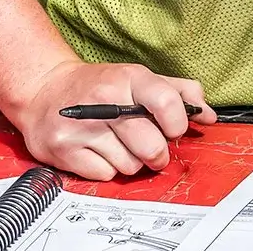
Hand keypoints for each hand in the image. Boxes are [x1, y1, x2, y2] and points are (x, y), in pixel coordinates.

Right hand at [8, 59, 214, 180]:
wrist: (43, 92)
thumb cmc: (97, 86)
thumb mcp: (137, 78)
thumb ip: (178, 92)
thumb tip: (208, 115)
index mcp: (128, 78)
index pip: (168, 103)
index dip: (178, 124)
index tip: (173, 128)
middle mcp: (105, 100)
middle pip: (152, 145)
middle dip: (157, 153)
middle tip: (149, 146)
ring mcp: (83, 127)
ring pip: (131, 165)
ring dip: (130, 161)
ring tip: (116, 143)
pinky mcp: (65, 150)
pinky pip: (106, 175)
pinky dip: (107, 169)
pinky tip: (97, 151)